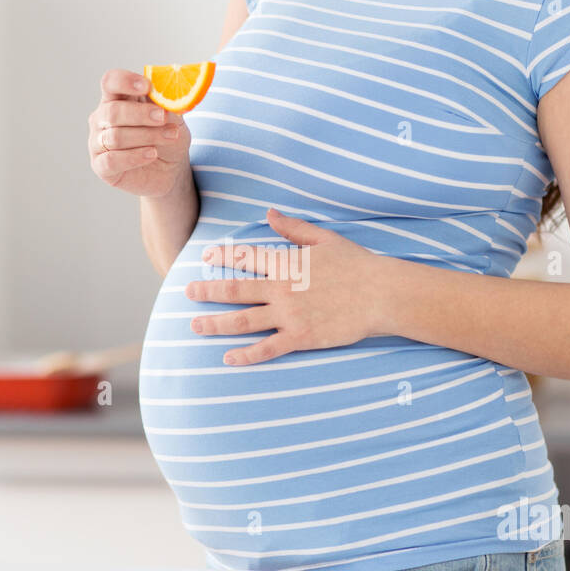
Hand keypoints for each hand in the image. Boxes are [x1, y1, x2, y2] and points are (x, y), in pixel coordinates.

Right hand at [87, 69, 191, 198]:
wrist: (170, 169)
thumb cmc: (167, 137)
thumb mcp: (174, 117)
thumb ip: (167, 103)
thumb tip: (169, 91)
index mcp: (117, 98)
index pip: (110, 82)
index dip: (125, 81)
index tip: (147, 87)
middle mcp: (102, 119)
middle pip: (112, 111)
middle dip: (140, 114)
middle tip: (163, 117)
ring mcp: (98, 143)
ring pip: (115, 137)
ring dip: (146, 136)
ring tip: (170, 137)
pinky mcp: (101, 167)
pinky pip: (111, 160)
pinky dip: (134, 157)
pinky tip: (152, 154)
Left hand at [187, 209, 387, 364]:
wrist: (381, 293)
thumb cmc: (357, 264)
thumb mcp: (324, 239)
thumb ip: (293, 228)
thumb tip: (270, 213)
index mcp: (286, 264)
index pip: (245, 258)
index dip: (222, 257)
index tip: (205, 257)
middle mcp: (282, 290)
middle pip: (235, 290)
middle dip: (208, 291)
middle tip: (188, 293)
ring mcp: (289, 315)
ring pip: (243, 321)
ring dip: (216, 324)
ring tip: (195, 326)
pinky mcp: (301, 338)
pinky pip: (267, 349)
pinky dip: (246, 355)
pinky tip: (228, 358)